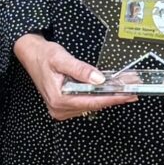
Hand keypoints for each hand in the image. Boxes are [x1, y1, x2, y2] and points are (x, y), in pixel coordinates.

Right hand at [13, 33, 135, 119]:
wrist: (32, 55)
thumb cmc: (44, 56)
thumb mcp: (62, 58)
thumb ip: (80, 69)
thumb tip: (98, 79)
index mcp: (59, 99)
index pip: (91, 102)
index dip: (112, 99)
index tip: (127, 95)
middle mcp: (60, 108)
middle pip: (93, 105)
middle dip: (113, 97)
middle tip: (132, 90)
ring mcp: (62, 109)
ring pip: (91, 105)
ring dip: (107, 96)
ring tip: (123, 88)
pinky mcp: (64, 106)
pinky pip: (86, 103)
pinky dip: (98, 96)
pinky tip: (108, 90)